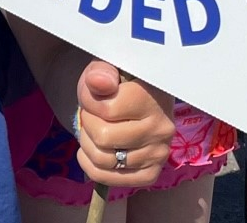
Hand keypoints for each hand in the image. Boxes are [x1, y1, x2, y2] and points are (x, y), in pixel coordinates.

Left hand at [75, 62, 174, 186]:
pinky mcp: (152, 172)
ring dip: (87, 145)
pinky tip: (93, 150)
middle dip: (86, 123)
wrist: (145, 97)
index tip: (91, 93)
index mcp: (151, 99)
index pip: (104, 109)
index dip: (87, 100)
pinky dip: (93, 167)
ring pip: (104, 160)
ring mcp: (158, 154)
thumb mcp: (109, 66)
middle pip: (103, 138)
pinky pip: (112, 180)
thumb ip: (102, 71)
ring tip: (92, 131)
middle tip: (91, 114)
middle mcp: (160, 129)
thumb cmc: (121, 81)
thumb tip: (96, 82)